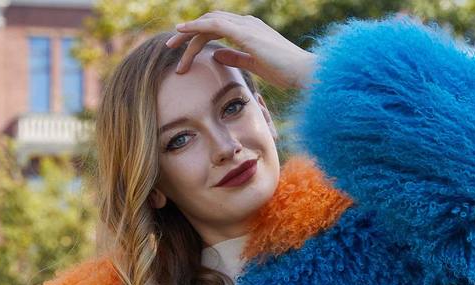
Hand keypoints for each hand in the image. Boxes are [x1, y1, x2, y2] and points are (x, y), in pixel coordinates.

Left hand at [165, 12, 315, 89]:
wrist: (304, 72)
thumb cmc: (286, 73)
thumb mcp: (255, 66)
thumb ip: (236, 58)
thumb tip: (216, 55)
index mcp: (249, 31)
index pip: (218, 30)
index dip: (198, 40)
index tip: (184, 55)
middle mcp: (246, 23)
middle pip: (210, 23)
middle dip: (188, 35)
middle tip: (170, 47)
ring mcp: (245, 25)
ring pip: (209, 22)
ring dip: (188, 32)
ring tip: (171, 44)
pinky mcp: (244, 32)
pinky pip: (214, 25)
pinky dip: (195, 27)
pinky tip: (182, 31)